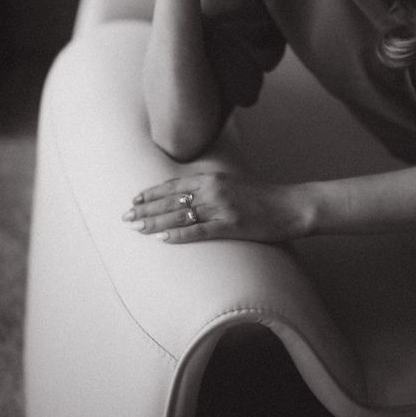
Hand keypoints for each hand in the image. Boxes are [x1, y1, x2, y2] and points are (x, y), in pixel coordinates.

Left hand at [121, 172, 311, 243]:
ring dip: (155, 222)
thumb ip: (211, 186)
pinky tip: (164, 239)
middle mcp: (213, 189)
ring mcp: (221, 208)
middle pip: (171, 200)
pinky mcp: (231, 225)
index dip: (152, 193)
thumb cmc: (262, 196)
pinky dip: (180, 235)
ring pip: (180, 215)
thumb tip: (189, 195)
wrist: (290, 205)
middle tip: (125, 217)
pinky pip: (200, 231)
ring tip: (137, 228)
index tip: (135, 200)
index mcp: (213, 177)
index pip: (174, 185)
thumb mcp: (233, 182)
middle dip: (146, 209)